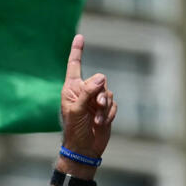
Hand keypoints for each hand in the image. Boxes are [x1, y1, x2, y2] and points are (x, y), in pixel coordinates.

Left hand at [60, 35, 115, 158]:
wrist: (84, 149)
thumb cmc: (74, 130)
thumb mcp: (77, 110)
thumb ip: (87, 92)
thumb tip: (101, 77)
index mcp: (71, 88)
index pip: (74, 65)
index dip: (77, 51)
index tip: (80, 36)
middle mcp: (83, 91)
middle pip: (99, 80)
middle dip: (101, 93)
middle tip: (98, 106)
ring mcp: (95, 100)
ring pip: (108, 92)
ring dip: (105, 107)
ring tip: (97, 120)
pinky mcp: (105, 110)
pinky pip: (113, 105)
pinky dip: (109, 114)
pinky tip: (101, 124)